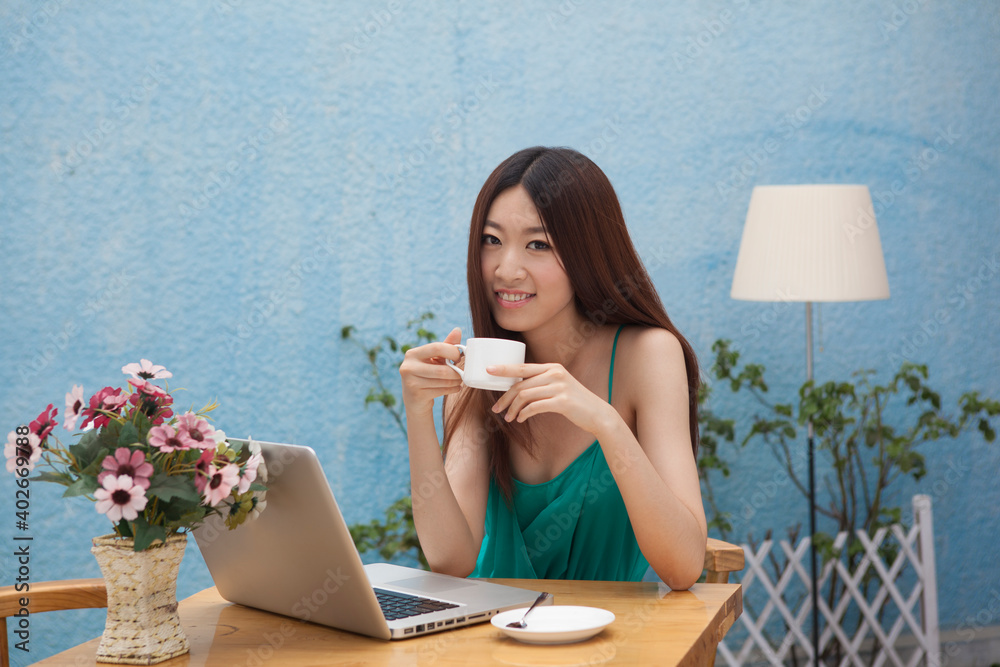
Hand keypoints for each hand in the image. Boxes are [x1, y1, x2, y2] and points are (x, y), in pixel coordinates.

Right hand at [399, 327, 463, 415]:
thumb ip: (446, 345)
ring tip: (459, 381)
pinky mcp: (416, 395)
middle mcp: (408, 367)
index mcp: (412, 354)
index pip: (436, 347)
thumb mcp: (435, 359)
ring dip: (456, 381)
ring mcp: (410, 382)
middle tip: (463, 373)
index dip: (452, 352)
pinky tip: (455, 388)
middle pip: (441, 369)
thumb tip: (458, 330)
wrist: (415, 400)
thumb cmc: (427, 374)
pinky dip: (452, 389)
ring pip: (443, 381)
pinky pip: (441, 391)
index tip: (459, 358)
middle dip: (456, 372)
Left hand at [487, 363, 614, 434]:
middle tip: (496, 408)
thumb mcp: (559, 386)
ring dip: (513, 409)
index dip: (504, 368)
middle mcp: (555, 374)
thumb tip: (516, 389)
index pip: (522, 366)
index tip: (488, 371)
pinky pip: (535, 407)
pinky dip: (524, 414)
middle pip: (521, 384)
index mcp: (552, 367)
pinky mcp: (562, 401)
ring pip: (525, 396)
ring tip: (508, 418)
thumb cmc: (574, 402)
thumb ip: (541, 383)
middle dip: (505, 397)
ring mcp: (559, 387)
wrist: (597, 413)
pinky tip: (521, 419)